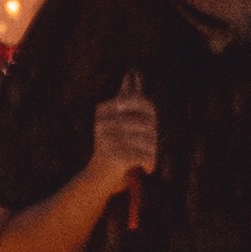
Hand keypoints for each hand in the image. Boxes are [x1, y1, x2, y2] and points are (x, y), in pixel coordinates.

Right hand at [90, 74, 160, 189]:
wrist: (97, 178)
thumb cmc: (113, 147)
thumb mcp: (120, 120)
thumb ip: (127, 98)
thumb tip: (133, 73)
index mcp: (105, 110)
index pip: (143, 103)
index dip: (150, 118)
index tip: (145, 129)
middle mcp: (103, 122)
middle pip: (148, 124)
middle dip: (152, 138)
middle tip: (147, 149)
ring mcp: (108, 138)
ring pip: (148, 141)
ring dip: (152, 153)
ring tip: (146, 160)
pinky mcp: (115, 156)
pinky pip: (145, 156)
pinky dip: (150, 164)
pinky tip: (146, 168)